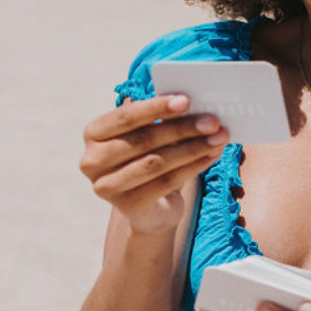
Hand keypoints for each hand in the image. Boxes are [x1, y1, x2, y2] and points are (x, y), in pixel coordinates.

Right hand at [79, 95, 229, 234]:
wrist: (151, 210)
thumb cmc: (149, 160)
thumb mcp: (149, 137)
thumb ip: (161, 121)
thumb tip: (195, 106)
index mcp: (93, 134)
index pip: (126, 117)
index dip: (156, 107)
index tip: (186, 100)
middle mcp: (92, 160)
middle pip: (143, 140)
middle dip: (182, 128)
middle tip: (213, 121)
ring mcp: (106, 186)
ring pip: (156, 162)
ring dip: (192, 148)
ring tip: (218, 138)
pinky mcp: (127, 206)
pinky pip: (166, 183)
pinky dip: (193, 167)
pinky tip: (211, 156)